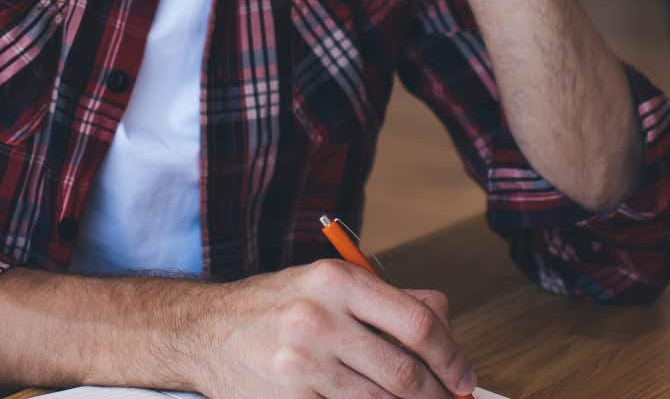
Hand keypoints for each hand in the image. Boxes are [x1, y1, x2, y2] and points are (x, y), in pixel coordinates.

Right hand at [192, 258, 475, 397]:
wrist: (205, 331)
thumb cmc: (277, 307)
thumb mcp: (329, 285)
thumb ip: (388, 300)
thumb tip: (447, 330)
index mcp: (337, 281)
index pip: (418, 322)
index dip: (452, 356)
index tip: (464, 376)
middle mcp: (317, 318)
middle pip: (405, 372)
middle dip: (438, 396)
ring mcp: (300, 364)